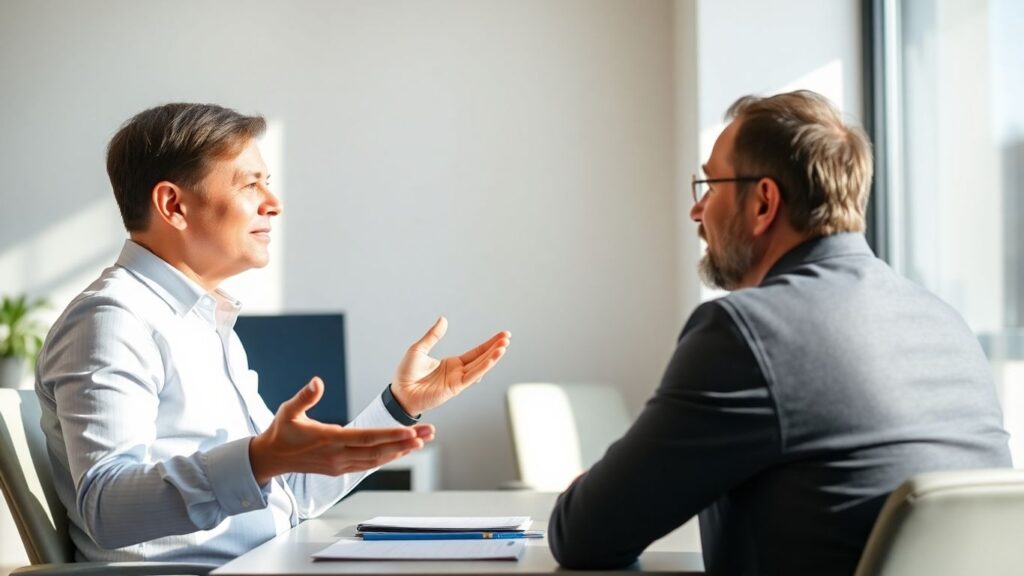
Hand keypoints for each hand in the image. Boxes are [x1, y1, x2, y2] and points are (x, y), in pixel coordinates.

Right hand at [249, 377, 434, 484]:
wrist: (270, 458)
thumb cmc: (280, 431)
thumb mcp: (288, 410)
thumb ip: (305, 396)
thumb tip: (317, 381)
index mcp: (328, 439)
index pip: (366, 438)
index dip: (390, 435)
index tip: (410, 432)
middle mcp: (338, 456)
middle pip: (379, 450)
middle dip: (406, 442)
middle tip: (429, 434)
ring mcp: (340, 465)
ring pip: (377, 460)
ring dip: (401, 450)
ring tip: (423, 440)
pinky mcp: (340, 469)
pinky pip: (369, 464)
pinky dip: (388, 457)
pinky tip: (402, 450)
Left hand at [391, 316, 510, 415]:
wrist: (399, 392)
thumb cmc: (406, 374)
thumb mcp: (419, 349)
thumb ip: (433, 336)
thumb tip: (444, 319)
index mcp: (451, 364)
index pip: (475, 353)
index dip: (489, 344)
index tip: (502, 336)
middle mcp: (458, 372)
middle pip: (481, 358)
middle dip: (495, 348)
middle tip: (508, 337)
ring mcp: (457, 380)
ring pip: (480, 367)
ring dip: (493, 357)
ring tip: (504, 346)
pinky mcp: (454, 388)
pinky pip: (472, 376)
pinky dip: (484, 367)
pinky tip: (493, 358)